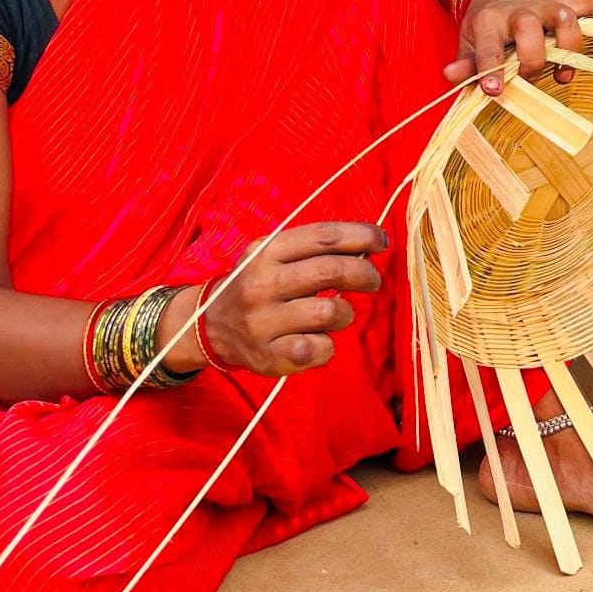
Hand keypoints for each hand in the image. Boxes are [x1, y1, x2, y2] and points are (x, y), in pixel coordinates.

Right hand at [203, 222, 387, 375]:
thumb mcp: (271, 254)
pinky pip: (319, 349)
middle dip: (364, 273)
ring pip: (329, 312)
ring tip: (338, 313)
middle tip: (372, 280)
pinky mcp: (269, 356)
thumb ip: (312, 247)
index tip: (382, 240)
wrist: (209, 325)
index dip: (361, 235)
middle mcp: (262, 284)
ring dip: (345, 312)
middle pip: (330, 270)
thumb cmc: (257, 284)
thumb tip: (368, 243)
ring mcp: (263, 322)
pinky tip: (319, 340)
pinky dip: (328, 345)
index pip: (323, 236)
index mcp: (266, 251)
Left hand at [443, 0, 592, 95]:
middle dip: (532, 58)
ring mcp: (545, 4)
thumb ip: (465, 63)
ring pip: (564, 15)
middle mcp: (519, 10)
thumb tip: (451, 75)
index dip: (492, 69)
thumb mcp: (467, 44)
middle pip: (529, 27)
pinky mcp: (566, 1)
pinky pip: (591, 1)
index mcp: (489, 21)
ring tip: (564, 72)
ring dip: (568, 44)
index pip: (490, 46)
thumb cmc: (485, 28)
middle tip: (531, 77)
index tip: (494, 91)